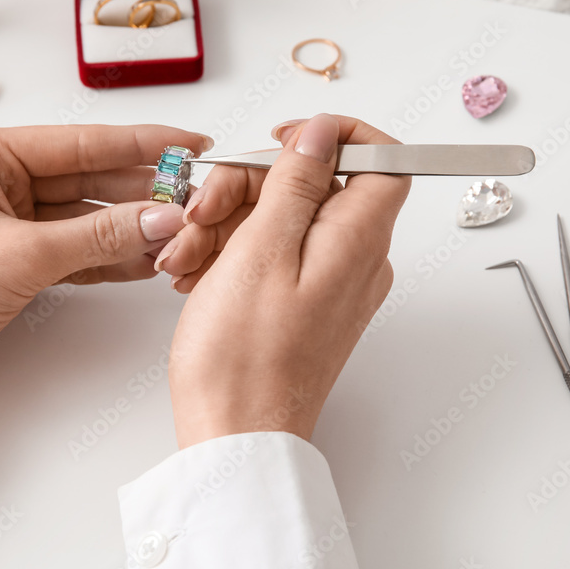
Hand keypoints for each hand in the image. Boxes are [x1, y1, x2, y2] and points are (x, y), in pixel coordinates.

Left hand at [0, 125, 209, 420]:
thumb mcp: (23, 256)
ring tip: (179, 235)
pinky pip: (71, 250)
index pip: (81, 142)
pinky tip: (143, 262)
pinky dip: (105, 258)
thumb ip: (100, 234)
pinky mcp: (11, 262)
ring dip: (128, 230)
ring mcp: (4, 223)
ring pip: (83, 218)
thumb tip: (163, 218)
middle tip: (193, 198)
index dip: (141, 144)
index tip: (188, 145)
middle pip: (86, 178)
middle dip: (140, 192)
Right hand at [163, 114, 410, 447]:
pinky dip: (231, 253)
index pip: (384, 160)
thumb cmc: (244, 359)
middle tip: (201, 214)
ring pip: (282, 218)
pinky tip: (195, 273)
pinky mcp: (301, 302)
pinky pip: (272, 254)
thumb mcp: (261, 250)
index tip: (284, 141)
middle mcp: (354, 260)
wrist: (234, 435)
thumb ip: (296, 182)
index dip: (337, 137)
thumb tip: (323, 133)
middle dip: (247, 188)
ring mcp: (327, 283)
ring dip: (226, 223)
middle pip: (313, 186)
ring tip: (186, 257)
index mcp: (357, 241)